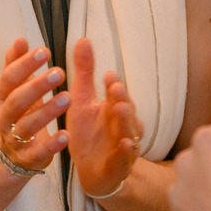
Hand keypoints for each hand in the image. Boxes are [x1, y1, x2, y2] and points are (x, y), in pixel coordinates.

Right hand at [0, 37, 69, 172]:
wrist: (10, 153)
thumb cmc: (18, 112)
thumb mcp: (15, 89)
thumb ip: (17, 65)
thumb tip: (19, 40)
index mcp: (2, 98)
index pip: (9, 79)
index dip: (24, 65)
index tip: (44, 51)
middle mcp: (5, 118)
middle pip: (17, 101)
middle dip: (37, 86)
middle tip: (59, 72)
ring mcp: (15, 139)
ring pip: (28, 126)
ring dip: (47, 112)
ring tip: (68, 98)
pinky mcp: (28, 158)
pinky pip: (38, 152)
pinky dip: (52, 144)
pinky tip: (66, 135)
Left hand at [66, 38, 142, 196]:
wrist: (93, 172)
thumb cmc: (89, 132)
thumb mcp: (82, 100)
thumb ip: (84, 72)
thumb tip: (83, 39)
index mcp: (115, 108)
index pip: (117, 95)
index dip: (114, 87)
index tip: (108, 75)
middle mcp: (124, 125)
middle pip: (126, 111)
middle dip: (121, 99)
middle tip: (115, 89)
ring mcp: (124, 146)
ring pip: (129, 132)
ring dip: (125, 122)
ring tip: (119, 110)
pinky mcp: (119, 166)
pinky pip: (124, 159)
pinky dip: (125, 152)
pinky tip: (123, 144)